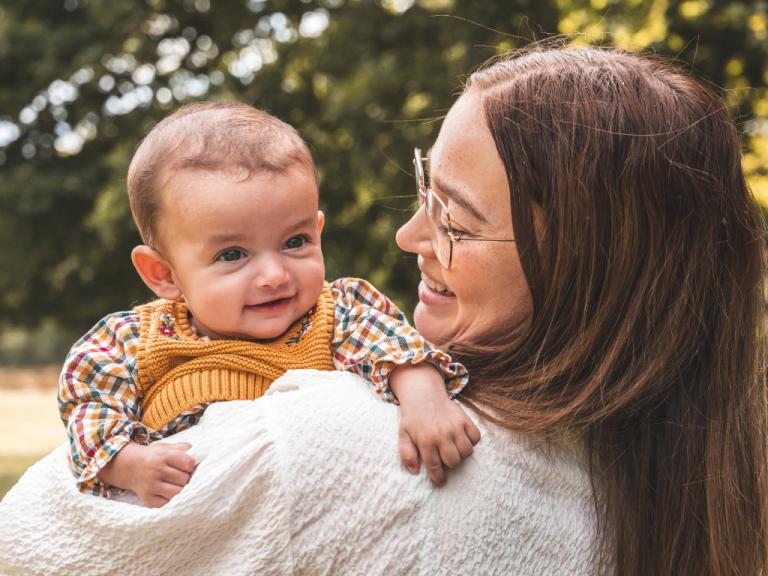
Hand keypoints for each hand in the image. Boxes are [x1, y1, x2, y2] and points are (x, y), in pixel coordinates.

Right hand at [97, 441, 194, 507]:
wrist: (130, 467)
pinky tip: (170, 492)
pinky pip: (168, 503)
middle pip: (184, 479)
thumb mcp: (167, 447)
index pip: (188, 463)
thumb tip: (201, 455)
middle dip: (186, 478)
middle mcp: (156, 470)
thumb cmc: (155, 457)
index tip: (187, 466)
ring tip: (178, 484)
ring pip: (178, 493)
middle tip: (181, 476)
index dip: (191, 465)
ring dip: (181, 489)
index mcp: (162, 456)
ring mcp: (151, 486)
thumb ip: (185, 448)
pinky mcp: (148, 499)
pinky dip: (173, 499)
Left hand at [389, 362, 480, 485]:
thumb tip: (414, 471)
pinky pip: (476, 437)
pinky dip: (471, 441)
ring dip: (461, 453)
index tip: (441, 482)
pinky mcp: (465, 419)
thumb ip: (406, 454)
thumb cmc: (414, 418)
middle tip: (445, 457)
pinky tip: (462, 438)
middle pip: (454, 461)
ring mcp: (455, 426)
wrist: (424, 395)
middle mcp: (442, 434)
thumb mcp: (404, 435)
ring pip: (467, 452)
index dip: (439, 478)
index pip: (435, 466)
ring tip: (453, 448)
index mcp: (426, 440)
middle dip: (450, 464)